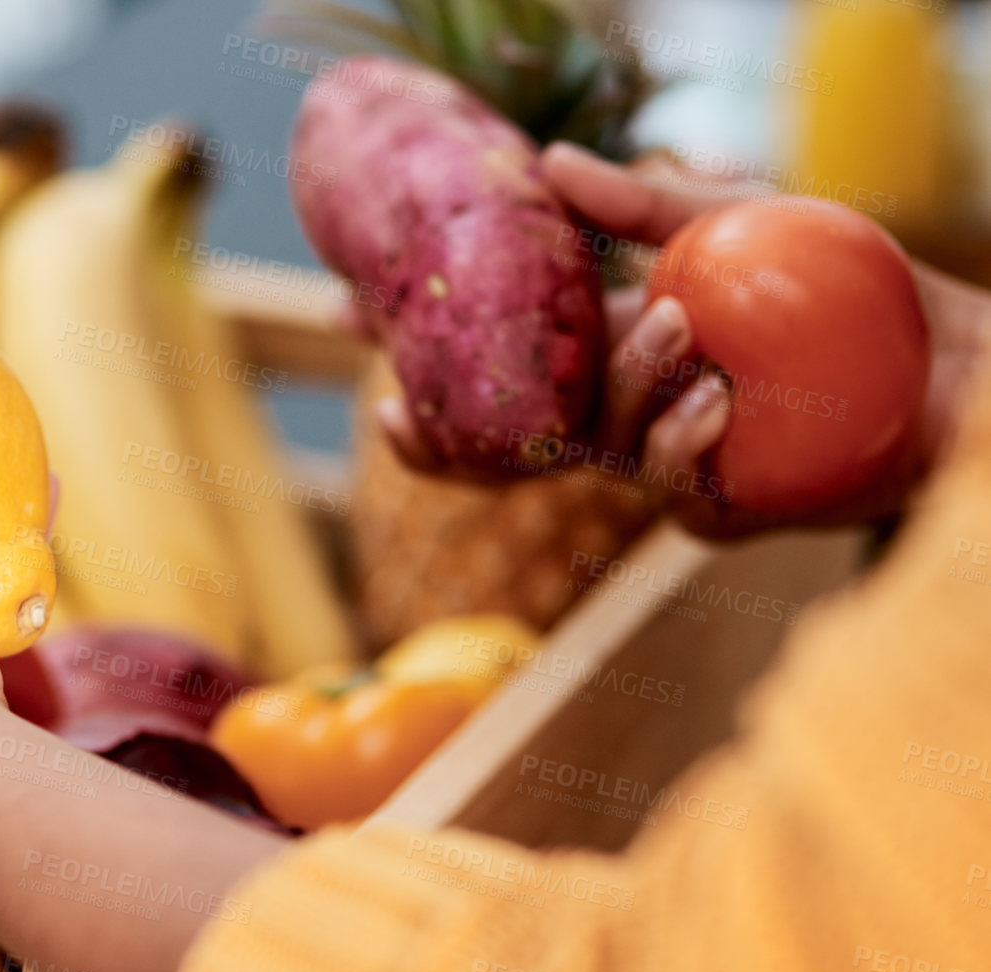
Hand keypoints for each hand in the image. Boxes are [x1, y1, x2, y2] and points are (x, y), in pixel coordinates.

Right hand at [378, 142, 990, 537]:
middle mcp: (608, 417)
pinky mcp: (716, 507)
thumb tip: (546, 165)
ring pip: (591, 451)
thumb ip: (642, 204)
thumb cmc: (846, 285)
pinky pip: (673, 489)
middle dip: (449, 409)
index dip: (402, 342)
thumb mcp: (739, 218)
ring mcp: (656, 466)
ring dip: (627, 388)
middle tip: (433, 360)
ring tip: (677, 325)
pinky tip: (714, 400)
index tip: (340, 311)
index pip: (479, 361)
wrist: (946, 364)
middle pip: (497, 438)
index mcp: (594, 354)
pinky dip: (684, 442)